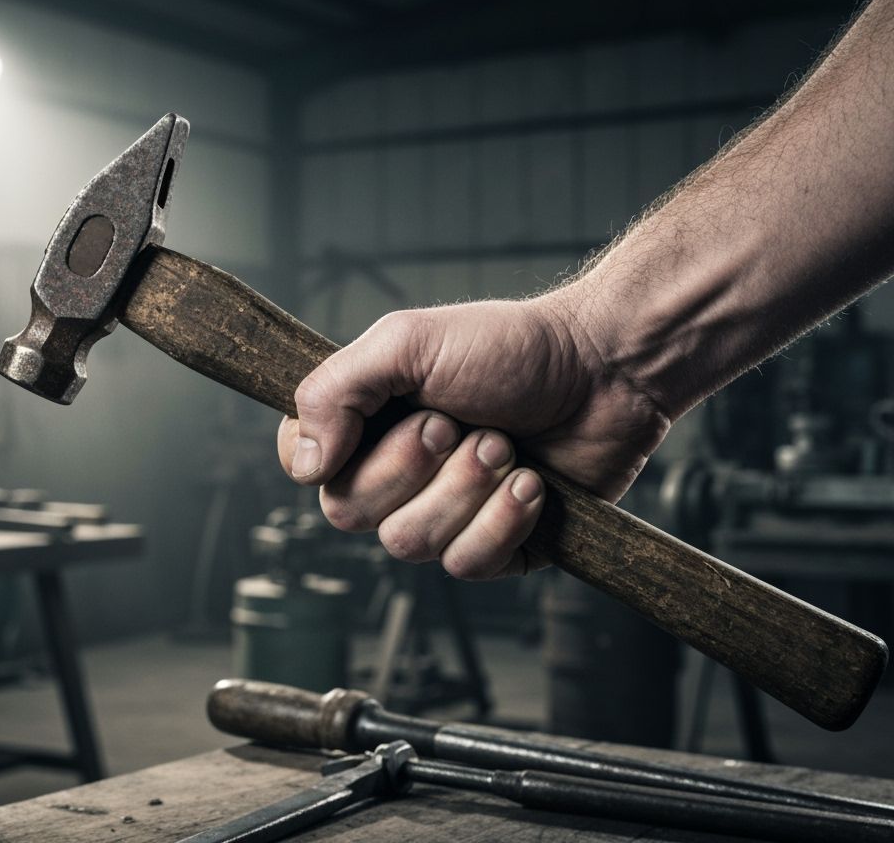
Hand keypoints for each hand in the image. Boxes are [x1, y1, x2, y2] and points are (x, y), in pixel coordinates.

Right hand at [277, 295, 670, 578]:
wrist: (605, 372)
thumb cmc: (510, 347)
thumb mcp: (406, 342)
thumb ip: (334, 390)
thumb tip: (304, 464)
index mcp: (364, 423)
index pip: (302, 464)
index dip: (331, 456)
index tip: (388, 418)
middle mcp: (393, 473)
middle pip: (349, 513)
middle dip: (412, 467)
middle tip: (459, 423)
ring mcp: (441, 513)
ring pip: (409, 543)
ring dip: (464, 489)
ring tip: (504, 446)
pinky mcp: (492, 546)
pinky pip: (466, 565)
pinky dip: (501, 522)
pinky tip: (531, 485)